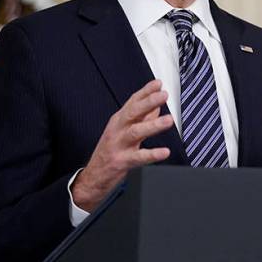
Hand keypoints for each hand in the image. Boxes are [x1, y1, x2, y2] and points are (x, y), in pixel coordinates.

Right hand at [71, 80, 172, 211]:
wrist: (93, 177)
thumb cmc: (110, 152)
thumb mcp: (123, 131)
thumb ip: (140, 118)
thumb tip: (155, 106)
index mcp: (118, 121)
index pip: (132, 102)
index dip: (145, 91)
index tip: (158, 83)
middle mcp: (117, 130)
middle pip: (132, 112)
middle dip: (148, 102)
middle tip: (163, 95)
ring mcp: (118, 145)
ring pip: (135, 132)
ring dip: (152, 125)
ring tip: (168, 121)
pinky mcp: (121, 162)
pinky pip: (138, 157)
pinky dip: (152, 154)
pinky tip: (164, 152)